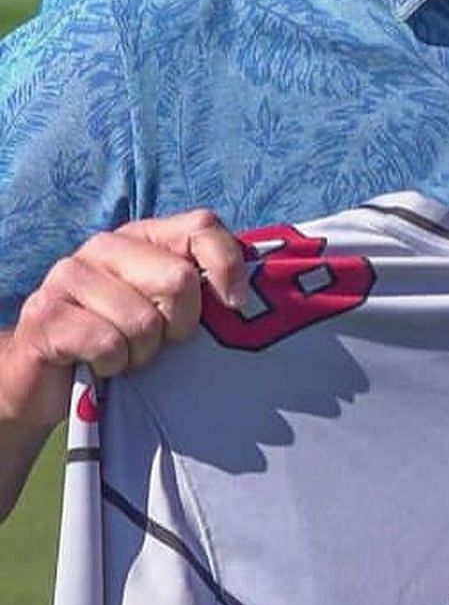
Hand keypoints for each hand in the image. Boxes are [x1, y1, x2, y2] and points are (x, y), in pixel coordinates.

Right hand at [0, 211, 247, 430]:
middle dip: (180, 325)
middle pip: (178, 280)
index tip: (234, 304)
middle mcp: (104, 247)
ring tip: (127, 353)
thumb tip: (247, 294)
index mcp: (142, 237)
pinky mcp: (45, 314)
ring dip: (143, 353)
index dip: (227, 265)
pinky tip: (101, 364)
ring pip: (142, 321)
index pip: (201, 226)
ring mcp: (68, 276)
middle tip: (161, 340)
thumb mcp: (167, 308)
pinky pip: (107, 344)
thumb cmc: (122, 338)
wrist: (49, 378)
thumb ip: (202, 288)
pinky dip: (113, 365)